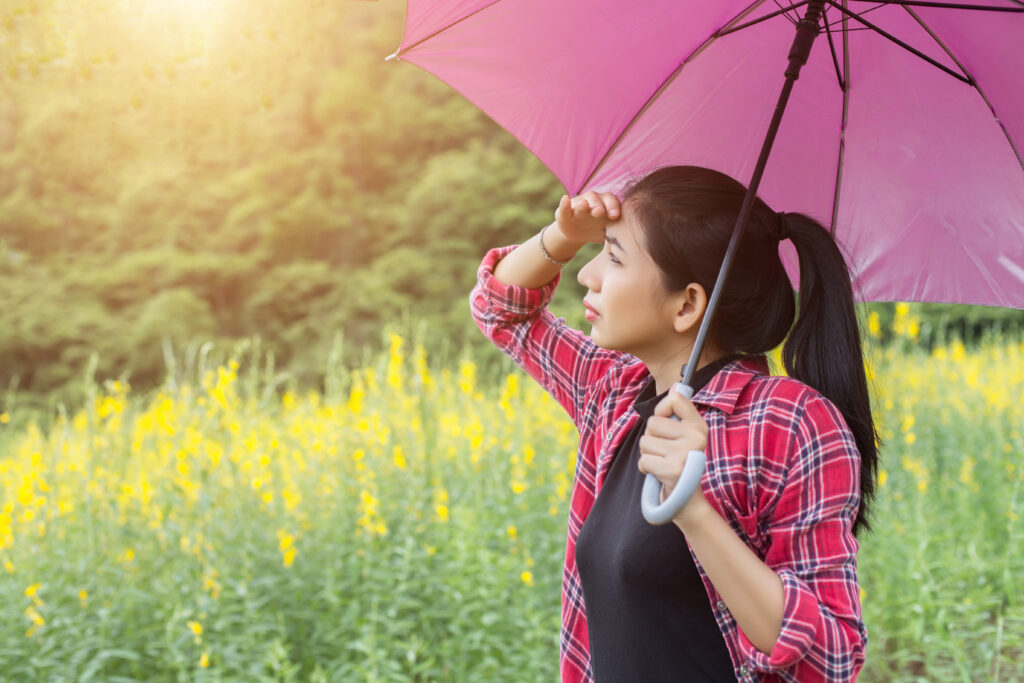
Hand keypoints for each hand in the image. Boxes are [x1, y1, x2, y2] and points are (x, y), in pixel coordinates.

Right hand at [551, 190, 620, 246]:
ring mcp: (578, 205)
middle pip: (598, 199)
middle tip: (599, 212)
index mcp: (606, 206)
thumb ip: (618, 235)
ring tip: (584, 205)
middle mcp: (593, 202)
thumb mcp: (608, 233)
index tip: (615, 217)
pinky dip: (564, 203)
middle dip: (599, 205)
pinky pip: (565, 206)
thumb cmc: (597, 230)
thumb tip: (632, 246)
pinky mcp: (565, 212)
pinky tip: (565, 199)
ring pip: (583, 201)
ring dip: (584, 203)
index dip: (613, 207)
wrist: (577, 232)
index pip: (612, 202)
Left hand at [638, 383, 712, 527]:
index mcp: (699, 426)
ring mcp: (685, 454)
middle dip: (651, 438)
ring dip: (648, 454)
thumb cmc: (681, 463)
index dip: (662, 410)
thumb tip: (676, 386)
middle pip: (652, 422)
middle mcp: (696, 438)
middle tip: (665, 452)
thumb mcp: (685, 436)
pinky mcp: (674, 470)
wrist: (687, 501)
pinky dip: (646, 468)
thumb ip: (679, 412)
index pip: (675, 399)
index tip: (667, 423)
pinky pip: (643, 459)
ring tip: (663, 463)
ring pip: (645, 441)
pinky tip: (659, 473)